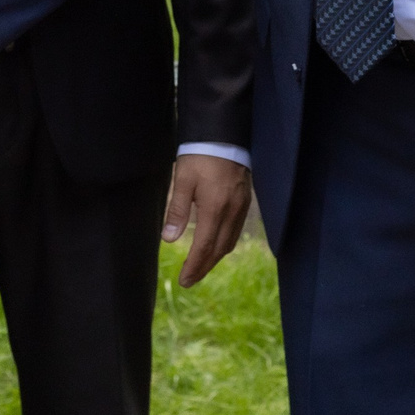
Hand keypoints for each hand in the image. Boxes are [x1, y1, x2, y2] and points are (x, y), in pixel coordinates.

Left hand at [162, 154, 250, 287]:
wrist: (224, 134)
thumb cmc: (200, 155)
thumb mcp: (183, 180)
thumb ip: (177, 211)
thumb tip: (169, 239)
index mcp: (214, 208)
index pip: (204, 247)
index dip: (194, 266)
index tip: (185, 280)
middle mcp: (232, 212)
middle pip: (219, 249)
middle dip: (204, 267)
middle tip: (190, 280)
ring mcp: (241, 207)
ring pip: (230, 242)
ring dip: (215, 257)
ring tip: (201, 266)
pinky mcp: (245, 201)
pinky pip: (236, 231)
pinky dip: (225, 244)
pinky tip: (217, 245)